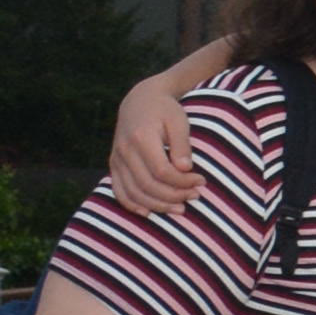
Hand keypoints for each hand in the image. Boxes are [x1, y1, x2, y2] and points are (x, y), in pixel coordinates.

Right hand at [105, 67, 196, 219]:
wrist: (139, 101)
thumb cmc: (164, 110)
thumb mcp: (179, 120)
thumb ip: (182, 145)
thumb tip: (185, 169)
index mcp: (141, 138)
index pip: (162, 171)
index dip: (183, 182)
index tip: (201, 181)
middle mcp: (125, 151)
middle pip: (148, 185)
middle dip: (173, 196)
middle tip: (195, 196)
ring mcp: (116, 159)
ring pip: (133, 192)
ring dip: (157, 205)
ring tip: (180, 208)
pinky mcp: (114, 165)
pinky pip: (119, 191)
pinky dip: (132, 205)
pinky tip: (149, 213)